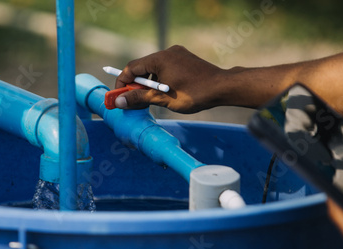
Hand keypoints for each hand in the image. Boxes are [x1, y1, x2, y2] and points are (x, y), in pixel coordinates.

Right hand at [114, 45, 228, 112]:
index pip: (131, 68)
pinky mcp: (185, 60)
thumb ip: (139, 98)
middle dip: (135, 85)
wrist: (223, 87)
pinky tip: (163, 93)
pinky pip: (166, 68)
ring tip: (149, 100)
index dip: (122, 83)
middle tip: (132, 101)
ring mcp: (178, 55)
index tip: (119, 96)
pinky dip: (160, 80)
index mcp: (160, 58)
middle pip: (142, 67)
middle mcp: (168, 52)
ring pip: (155, 69)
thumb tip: (119, 101)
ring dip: (148, 84)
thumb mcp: (163, 99)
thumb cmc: (194, 94)